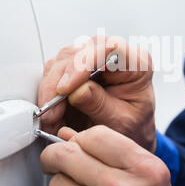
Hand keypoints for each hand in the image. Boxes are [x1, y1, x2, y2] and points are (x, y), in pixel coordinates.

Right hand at [38, 35, 156, 151]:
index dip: (85, 63)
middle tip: (53, 108)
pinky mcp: (75, 68)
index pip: (111, 48)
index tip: (67, 87)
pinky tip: (52, 111)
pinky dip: (48, 92)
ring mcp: (93, 59)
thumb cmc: (132, 128)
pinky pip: (55, 70)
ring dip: (52, 88)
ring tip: (53, 116)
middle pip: (82, 51)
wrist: (126, 137)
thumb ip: (100, 105)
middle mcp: (114, 56)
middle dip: (62, 80)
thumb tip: (78, 90)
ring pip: (64, 59)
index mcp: (136, 65)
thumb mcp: (121, 123)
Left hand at [40, 125, 176, 185]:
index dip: (81, 138)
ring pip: (59, 181)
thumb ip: (111, 150)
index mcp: (145, 169)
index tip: (77, 143)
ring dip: (61, 179)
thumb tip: (68, 135)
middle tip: (57, 157)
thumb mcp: (146, 172)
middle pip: (68, 154)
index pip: (95, 136)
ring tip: (75, 182)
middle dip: (56, 153)